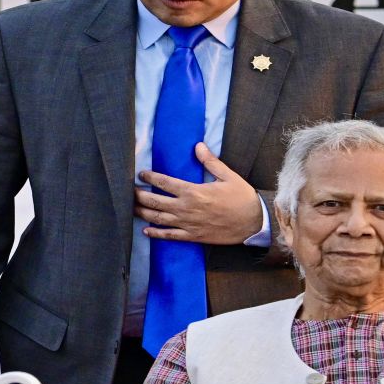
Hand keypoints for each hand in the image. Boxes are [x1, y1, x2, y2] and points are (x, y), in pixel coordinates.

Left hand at [135, 142, 263, 244]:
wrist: (253, 222)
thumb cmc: (241, 198)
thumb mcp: (228, 176)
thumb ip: (210, 161)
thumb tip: (198, 146)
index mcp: (193, 191)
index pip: (164, 182)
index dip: (150, 177)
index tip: (141, 173)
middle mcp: (186, 208)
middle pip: (155, 201)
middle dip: (139, 196)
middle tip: (129, 191)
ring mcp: (188, 224)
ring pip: (158, 219)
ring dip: (143, 213)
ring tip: (131, 208)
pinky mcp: (193, 236)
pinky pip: (170, 236)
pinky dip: (156, 234)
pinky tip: (146, 230)